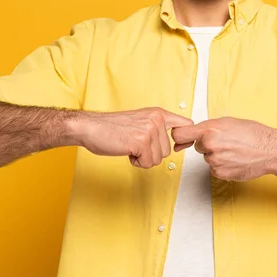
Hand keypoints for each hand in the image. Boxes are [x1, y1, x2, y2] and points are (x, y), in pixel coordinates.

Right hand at [73, 107, 193, 167]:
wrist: (90, 127)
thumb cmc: (112, 127)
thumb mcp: (141, 121)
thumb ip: (158, 128)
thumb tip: (177, 142)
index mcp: (158, 113)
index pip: (186, 124)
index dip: (185, 140)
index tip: (179, 146)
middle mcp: (156, 119)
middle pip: (168, 151)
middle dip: (151, 154)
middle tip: (135, 145)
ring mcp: (150, 130)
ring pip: (158, 159)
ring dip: (143, 158)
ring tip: (130, 146)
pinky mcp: (141, 142)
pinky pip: (147, 163)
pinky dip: (136, 162)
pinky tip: (127, 151)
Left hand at [171, 117, 276, 180]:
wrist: (270, 150)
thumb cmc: (253, 133)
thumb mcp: (228, 122)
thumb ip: (208, 127)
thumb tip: (191, 133)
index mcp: (210, 130)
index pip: (179, 134)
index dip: (179, 136)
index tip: (180, 139)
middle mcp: (210, 145)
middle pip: (197, 147)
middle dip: (207, 145)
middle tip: (225, 142)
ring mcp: (215, 161)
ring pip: (207, 158)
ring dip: (216, 155)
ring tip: (234, 151)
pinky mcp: (220, 173)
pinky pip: (215, 169)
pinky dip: (223, 165)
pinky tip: (235, 160)